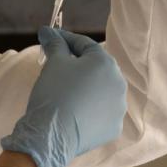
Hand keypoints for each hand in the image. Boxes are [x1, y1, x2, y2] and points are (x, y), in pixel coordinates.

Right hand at [0, 27, 127, 166]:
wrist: (51, 135)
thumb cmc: (53, 93)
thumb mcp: (53, 63)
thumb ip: (55, 44)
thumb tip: (48, 31)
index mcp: (106, 63)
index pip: (84, 45)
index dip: (65, 39)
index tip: (50, 38)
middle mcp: (119, 83)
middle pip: (96, 67)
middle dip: (77, 63)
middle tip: (57, 62)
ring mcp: (118, 108)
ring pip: (100, 91)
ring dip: (85, 87)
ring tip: (65, 90)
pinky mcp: (113, 127)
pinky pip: (100, 111)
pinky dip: (89, 108)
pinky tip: (74, 110)